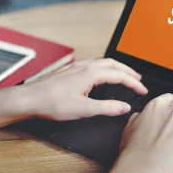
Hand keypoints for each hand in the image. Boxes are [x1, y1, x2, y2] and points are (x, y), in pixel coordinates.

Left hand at [22, 58, 147, 120]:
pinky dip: (104, 68)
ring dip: (116, 68)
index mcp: (91, 73)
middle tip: (138, 80)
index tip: (142, 91)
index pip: (119, 76)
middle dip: (128, 71)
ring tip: (124, 75)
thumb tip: (124, 107)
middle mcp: (84, 67)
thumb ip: (106, 108)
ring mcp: (76, 67)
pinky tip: (100, 75)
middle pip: (113, 64)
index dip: (133, 83)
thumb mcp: (83, 109)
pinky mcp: (69, 71)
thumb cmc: (52, 103)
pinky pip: (93, 64)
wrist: (30, 99)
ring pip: (102, 62)